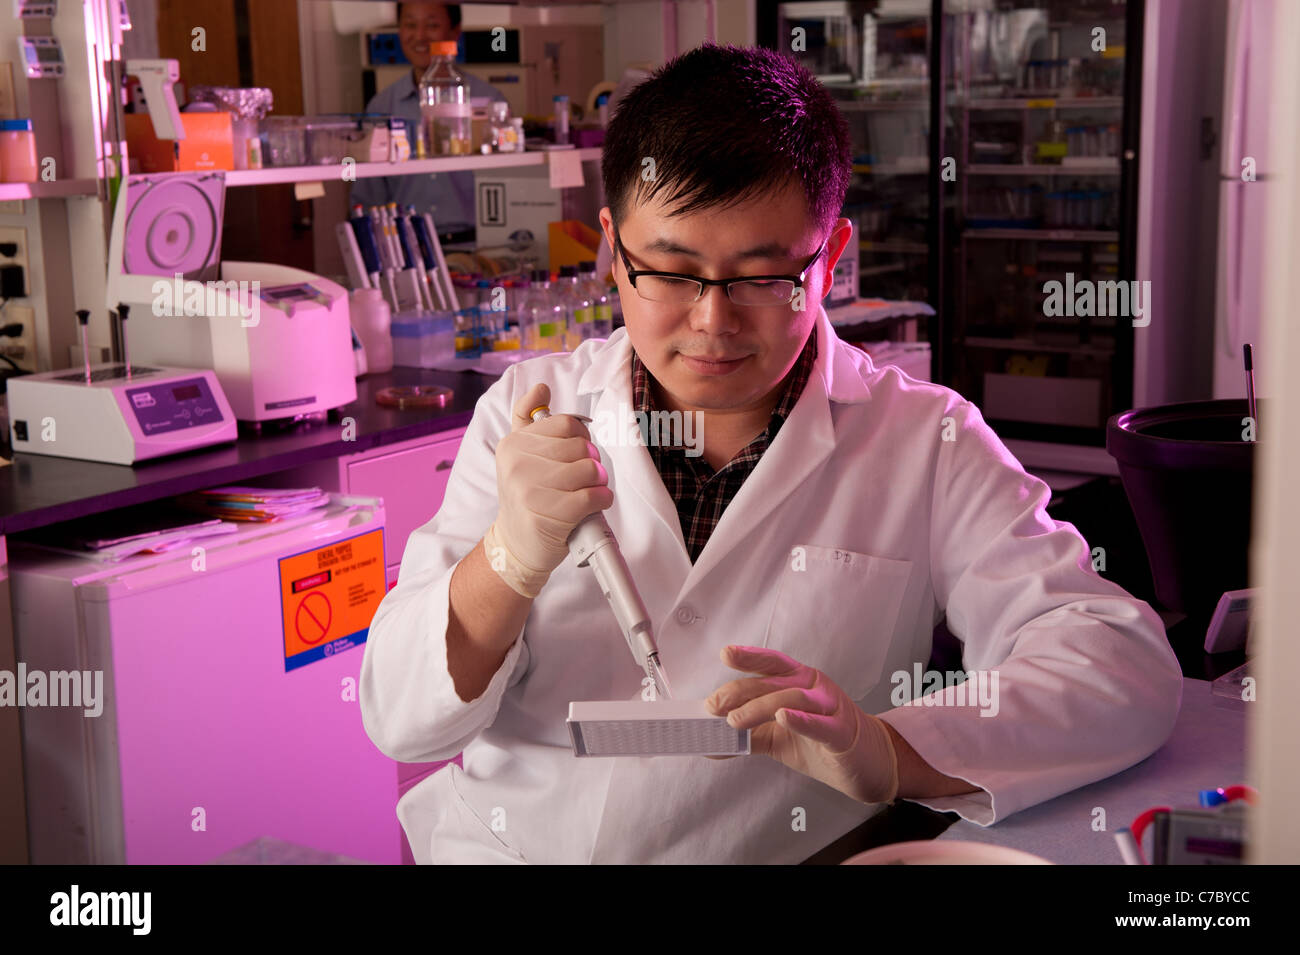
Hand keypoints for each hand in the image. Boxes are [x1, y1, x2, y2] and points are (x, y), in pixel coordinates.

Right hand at [487, 383, 612, 595]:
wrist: (516, 545)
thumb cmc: (526, 496)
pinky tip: (592, 506)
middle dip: (591, 463)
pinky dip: (601, 501)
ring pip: (591, 470)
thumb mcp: (518, 454)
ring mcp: (530, 489)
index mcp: (513, 443)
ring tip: (585, 492)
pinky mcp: (549, 514)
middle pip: (582, 447)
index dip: (581, 439)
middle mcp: (517, 463)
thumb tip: (540, 387)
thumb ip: (527, 417)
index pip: (567, 424)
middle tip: (582, 478)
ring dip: (598, 483)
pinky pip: (594, 496)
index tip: (575, 455)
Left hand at [706, 645, 899, 804]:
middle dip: (741, 691)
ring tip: (734, 720)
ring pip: (793, 698)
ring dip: (760, 707)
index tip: (725, 654)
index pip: (772, 664)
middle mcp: (814, 687)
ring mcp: (831, 707)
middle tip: (714, 705)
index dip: (749, 656)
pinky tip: (782, 717)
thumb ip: (748, 735)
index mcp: (800, 681)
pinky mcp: (843, 733)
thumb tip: (711, 743)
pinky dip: (800, 720)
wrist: (867, 763)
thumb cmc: (821, 743)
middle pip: (775, 681)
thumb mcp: (778, 737)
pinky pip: (821, 724)